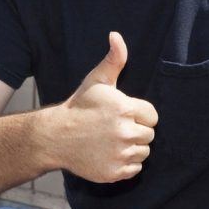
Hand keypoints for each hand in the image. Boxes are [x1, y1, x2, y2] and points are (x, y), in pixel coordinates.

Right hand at [49, 31, 157, 182]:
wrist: (55, 136)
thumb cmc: (79, 106)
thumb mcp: (96, 80)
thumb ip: (114, 59)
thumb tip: (116, 35)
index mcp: (125, 109)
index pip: (152, 116)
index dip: (139, 114)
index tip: (123, 113)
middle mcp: (125, 132)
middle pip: (149, 135)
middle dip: (136, 130)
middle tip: (115, 127)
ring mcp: (120, 154)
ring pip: (143, 152)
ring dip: (132, 147)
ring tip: (112, 140)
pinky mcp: (115, 172)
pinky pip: (135, 169)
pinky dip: (126, 164)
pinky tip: (110, 153)